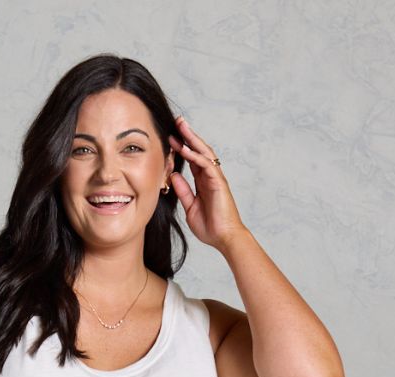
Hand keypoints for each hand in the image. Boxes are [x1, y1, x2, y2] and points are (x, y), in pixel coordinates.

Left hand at [166, 115, 246, 251]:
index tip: (170, 138)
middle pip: (198, 150)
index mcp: (203, 182)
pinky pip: (206, 164)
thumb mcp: (190, 207)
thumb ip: (183, 191)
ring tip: (180, 126)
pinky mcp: (218, 182)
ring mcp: (215, 178)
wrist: (224, 238)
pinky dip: (195, 155)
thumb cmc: (210, 226)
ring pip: (204, 152)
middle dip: (188, 135)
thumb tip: (173, 176)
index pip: (192, 159)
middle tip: (177, 121)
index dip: (182, 147)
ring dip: (192, 139)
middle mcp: (210, 176)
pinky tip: (184, 148)